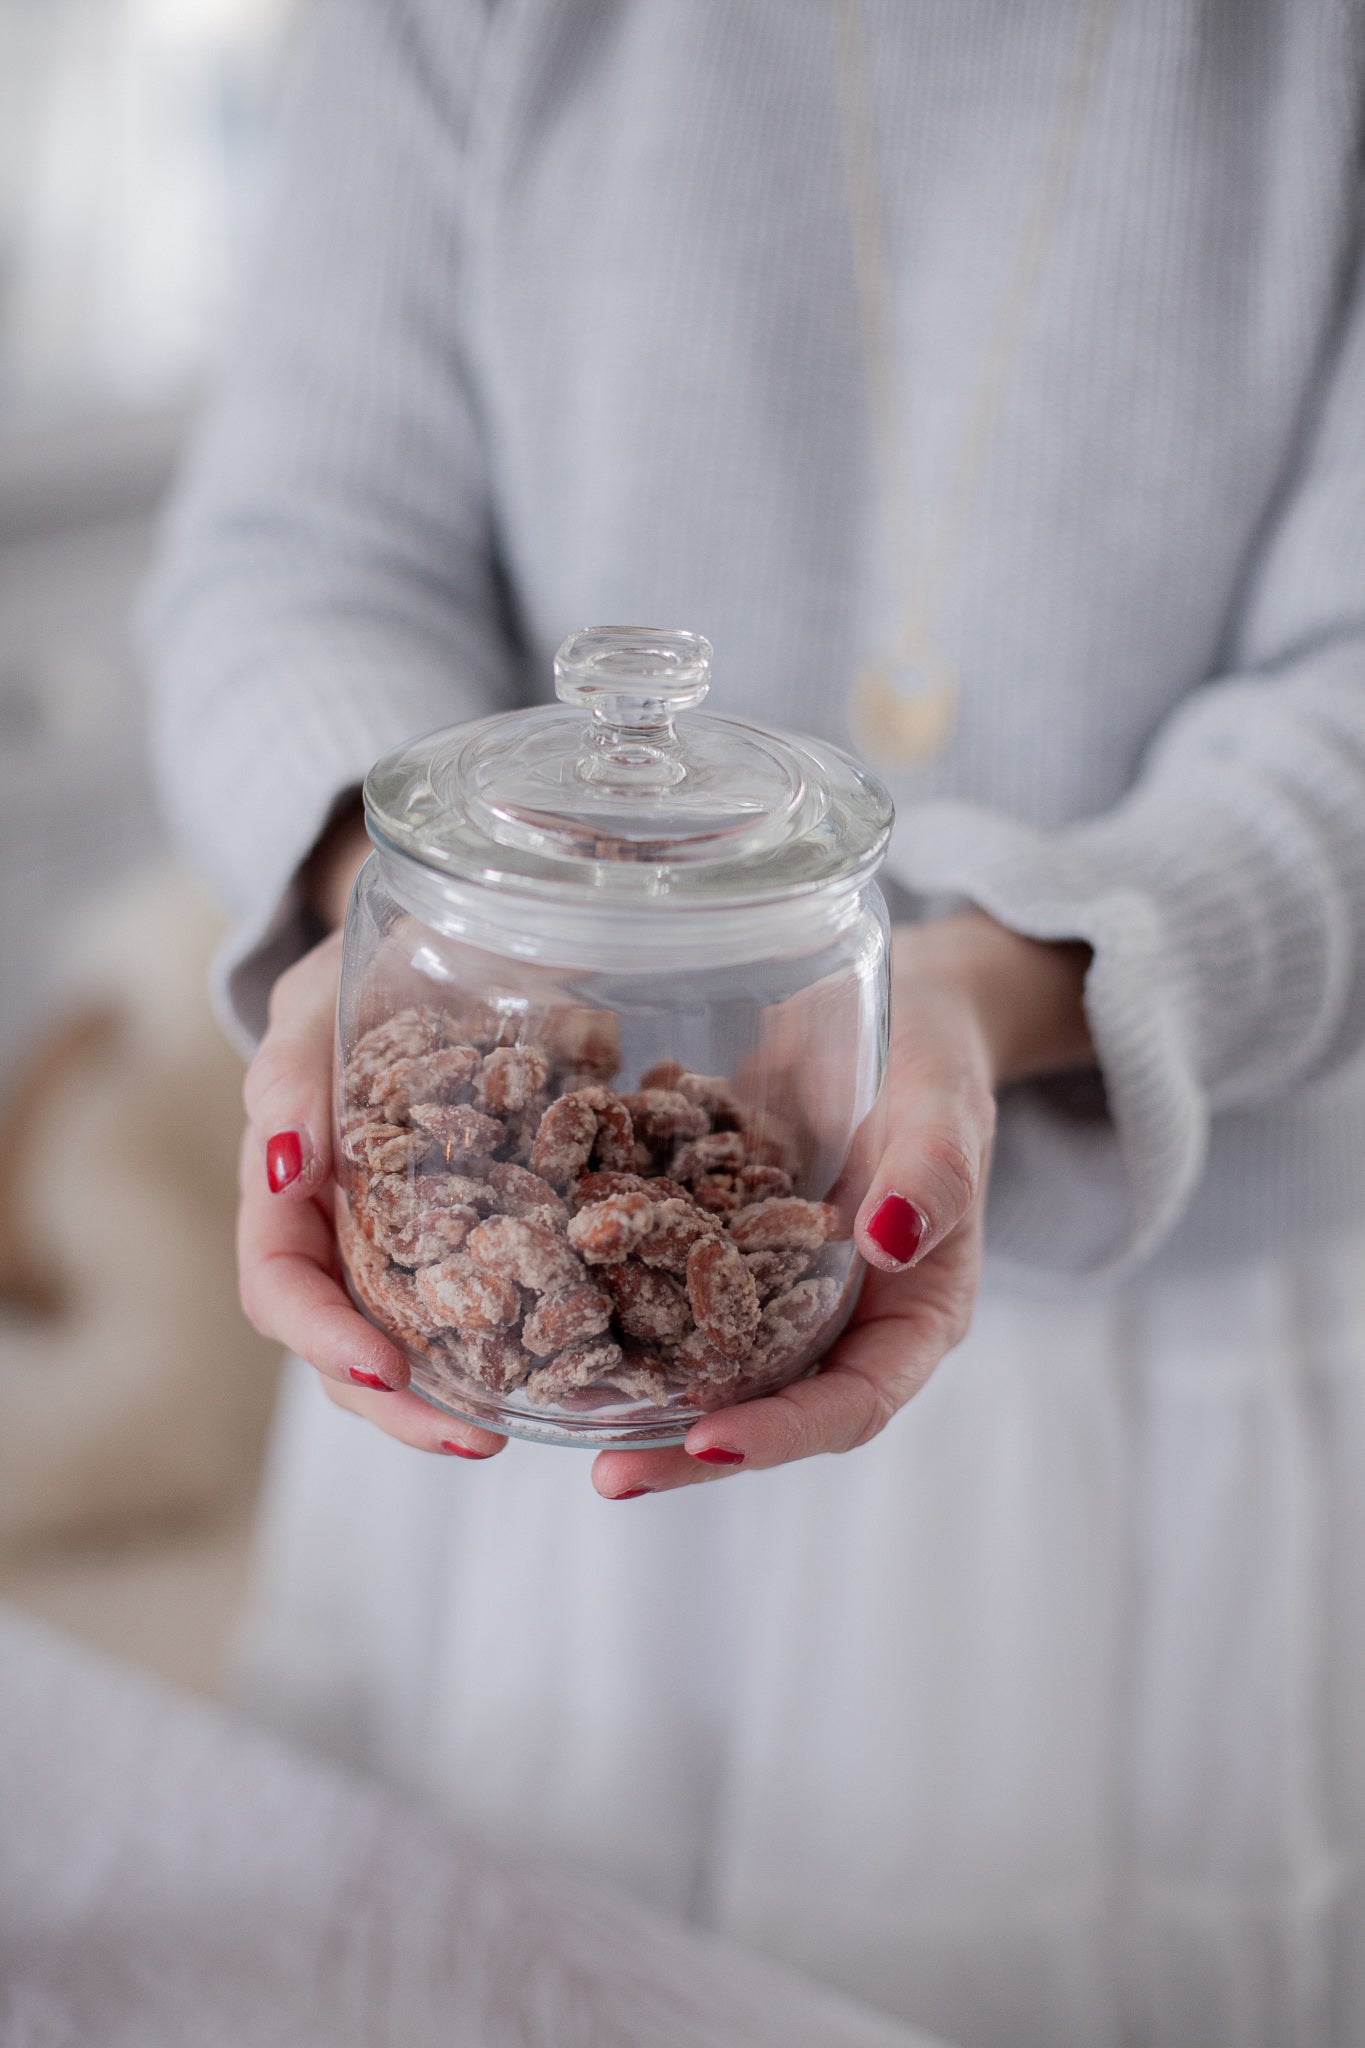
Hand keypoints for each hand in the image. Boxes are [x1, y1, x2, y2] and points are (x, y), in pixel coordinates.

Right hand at [237, 928, 506, 1459]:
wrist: (439, 949)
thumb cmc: (360, 972)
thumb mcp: (315, 999)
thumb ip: (290, 1069)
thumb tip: (282, 1160)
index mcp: (287, 1188)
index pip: (279, 1287)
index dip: (320, 1337)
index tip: (383, 1365)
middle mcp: (342, 1233)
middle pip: (347, 1348)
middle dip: (400, 1405)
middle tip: (475, 1439)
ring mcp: (409, 1245)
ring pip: (416, 1347)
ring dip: (458, 1402)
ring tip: (527, 1430)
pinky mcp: (480, 1237)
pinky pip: (491, 1304)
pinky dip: (523, 1344)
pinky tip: (579, 1369)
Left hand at [588, 912, 1090, 1499]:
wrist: (891, 1012)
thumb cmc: (937, 1066)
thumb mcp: (948, 1112)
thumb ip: (932, 1177)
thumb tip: (887, 1240)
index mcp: (907, 1319)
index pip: (852, 1405)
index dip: (783, 1434)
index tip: (709, 1445)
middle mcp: (833, 1321)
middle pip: (764, 1408)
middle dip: (686, 1449)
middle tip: (609, 1477)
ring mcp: (767, 1287)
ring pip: (702, 1359)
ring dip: (635, 1390)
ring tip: (556, 1410)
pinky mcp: (715, 1240)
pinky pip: (665, 1280)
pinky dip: (611, 1294)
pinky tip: (543, 1296)